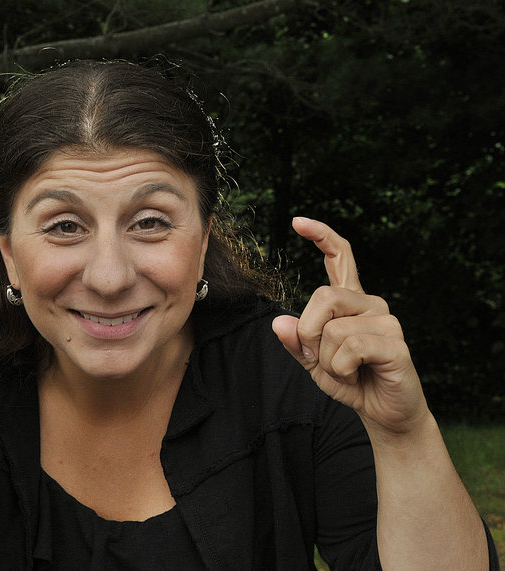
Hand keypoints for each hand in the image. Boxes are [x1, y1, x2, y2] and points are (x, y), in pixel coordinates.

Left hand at [272, 217, 429, 435]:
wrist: (383, 412)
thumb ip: (296, 340)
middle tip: (319, 358)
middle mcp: (370, 303)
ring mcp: (386, 321)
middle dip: (309, 333)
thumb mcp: (313, 361)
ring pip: (332, 328)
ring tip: (344, 370)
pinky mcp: (396, 343)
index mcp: (350, 301)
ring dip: (325, 359)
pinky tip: (355, 375)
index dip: (321, 236)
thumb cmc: (351, 381)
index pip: (340, 256)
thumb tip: (279, 321)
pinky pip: (349, 348)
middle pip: (323, 296)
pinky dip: (340, 368)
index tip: (298, 221)